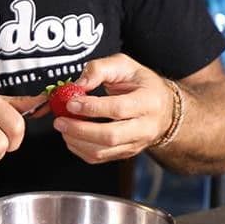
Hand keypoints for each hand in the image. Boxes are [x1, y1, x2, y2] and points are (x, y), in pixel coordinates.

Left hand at [51, 53, 178, 163]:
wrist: (163, 108)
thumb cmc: (143, 85)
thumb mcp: (125, 65)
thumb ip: (100, 69)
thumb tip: (79, 83)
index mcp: (148, 102)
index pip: (118, 109)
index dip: (92, 108)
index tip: (71, 103)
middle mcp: (145, 127)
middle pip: (110, 136)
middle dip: (80, 130)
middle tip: (61, 120)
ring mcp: (136, 143)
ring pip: (103, 151)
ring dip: (77, 141)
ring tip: (63, 127)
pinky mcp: (125, 153)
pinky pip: (100, 158)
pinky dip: (80, 150)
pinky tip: (72, 137)